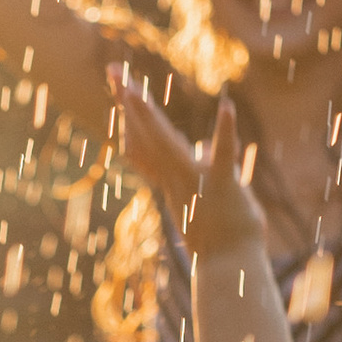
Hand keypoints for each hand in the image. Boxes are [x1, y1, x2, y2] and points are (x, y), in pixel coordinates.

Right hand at [108, 68, 261, 251]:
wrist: (229, 269)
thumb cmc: (222, 236)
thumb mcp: (210, 194)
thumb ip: (203, 167)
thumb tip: (203, 145)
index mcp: (173, 180)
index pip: (146, 143)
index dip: (132, 115)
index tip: (121, 88)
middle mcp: (177, 178)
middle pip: (148, 135)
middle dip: (130, 102)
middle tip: (113, 72)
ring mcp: (196, 182)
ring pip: (168, 145)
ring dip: (151, 117)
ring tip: (134, 90)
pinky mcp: (223, 186)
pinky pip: (222, 157)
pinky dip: (225, 132)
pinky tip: (227, 108)